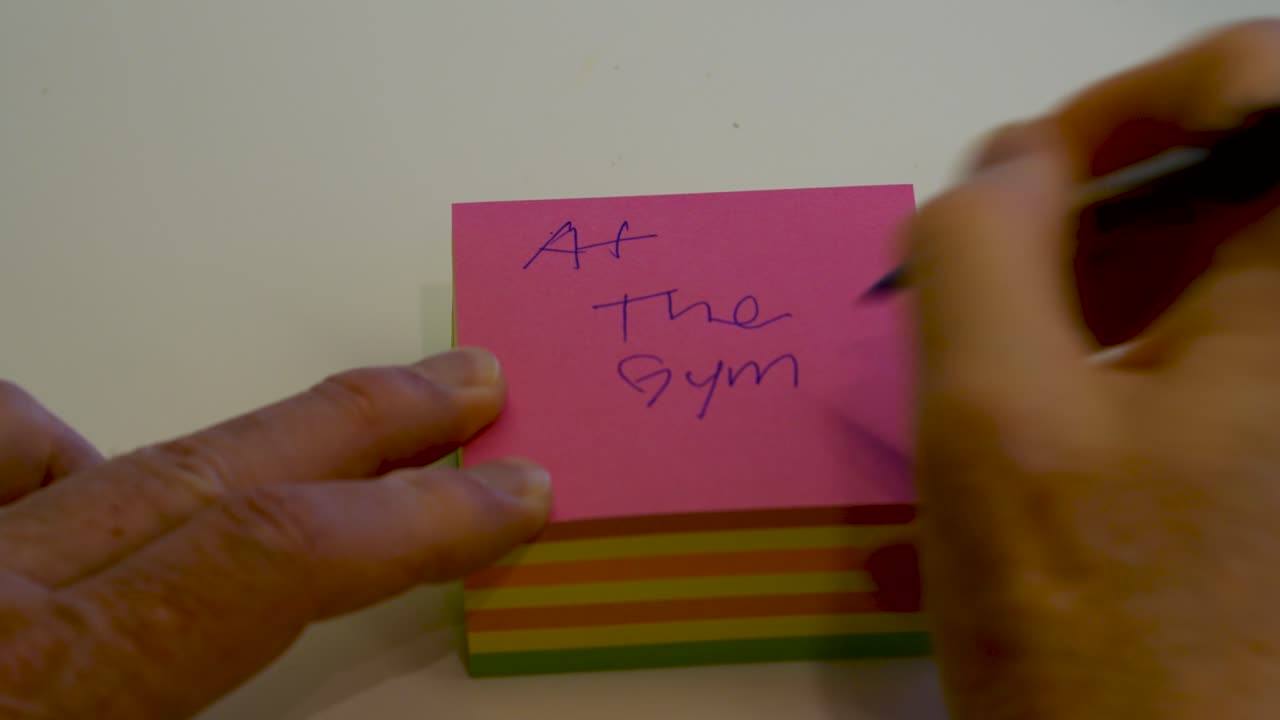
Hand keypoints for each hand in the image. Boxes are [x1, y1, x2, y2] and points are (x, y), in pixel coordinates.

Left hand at [0, 348, 549, 718]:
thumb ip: (217, 711)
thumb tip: (296, 625)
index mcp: (66, 681)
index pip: (279, 556)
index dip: (416, 514)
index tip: (512, 493)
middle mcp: (0, 594)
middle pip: (218, 470)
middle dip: (366, 422)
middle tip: (467, 385)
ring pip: (89, 448)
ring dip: (228, 440)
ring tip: (322, 432)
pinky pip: (0, 459)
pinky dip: (56, 453)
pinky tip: (101, 475)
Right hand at [908, 19, 1279, 719]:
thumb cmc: (1093, 630)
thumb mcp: (992, 418)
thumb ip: (977, 249)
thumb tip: (1002, 163)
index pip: (1262, 84)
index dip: (1126, 105)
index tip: (1022, 178)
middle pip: (1240, 169)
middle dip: (1101, 198)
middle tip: (991, 272)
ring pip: (1226, 256)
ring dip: (1106, 269)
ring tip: (1012, 349)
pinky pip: (1223, 336)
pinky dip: (1134, 333)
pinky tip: (1066, 400)